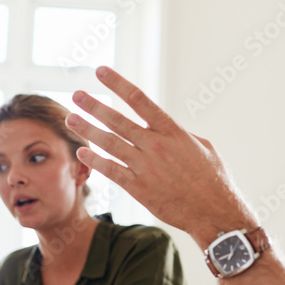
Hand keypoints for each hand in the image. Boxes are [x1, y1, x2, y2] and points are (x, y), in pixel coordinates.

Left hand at [65, 66, 255, 247]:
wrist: (214, 212)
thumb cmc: (213, 180)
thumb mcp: (202, 147)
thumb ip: (180, 136)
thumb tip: (167, 130)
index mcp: (172, 132)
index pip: (140, 100)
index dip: (118, 84)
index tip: (101, 72)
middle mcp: (156, 146)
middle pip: (117, 120)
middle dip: (94, 106)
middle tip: (76, 95)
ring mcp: (146, 167)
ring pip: (109, 143)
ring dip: (87, 130)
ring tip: (71, 119)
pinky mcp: (139, 188)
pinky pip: (111, 171)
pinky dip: (95, 160)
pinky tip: (82, 151)